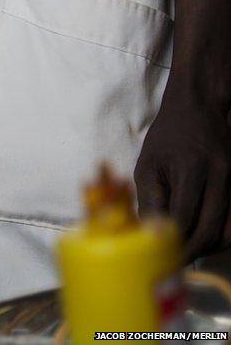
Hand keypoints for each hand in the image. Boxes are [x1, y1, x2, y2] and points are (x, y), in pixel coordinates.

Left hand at [135, 94, 230, 259]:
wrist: (199, 109)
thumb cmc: (166, 137)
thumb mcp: (148, 163)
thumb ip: (148, 198)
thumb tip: (147, 233)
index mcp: (191, 169)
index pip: (184, 217)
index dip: (172, 241)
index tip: (160, 255)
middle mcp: (219, 176)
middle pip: (209, 229)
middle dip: (190, 251)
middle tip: (173, 261)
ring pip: (228, 230)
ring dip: (208, 247)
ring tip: (188, 251)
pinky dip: (221, 235)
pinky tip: (204, 238)